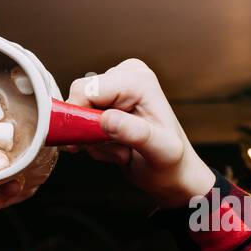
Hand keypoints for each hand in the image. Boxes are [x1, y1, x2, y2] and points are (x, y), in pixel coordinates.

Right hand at [66, 58, 214, 207]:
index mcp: (139, 80)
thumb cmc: (171, 164)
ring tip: (122, 149)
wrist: (172, 174)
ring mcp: (115, 88)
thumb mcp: (161, 152)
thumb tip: (107, 119)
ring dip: (94, 139)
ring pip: (77, 113)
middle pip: (78, 98)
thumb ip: (136, 134)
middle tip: (119, 148)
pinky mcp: (107, 102)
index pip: (87, 90)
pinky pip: (81, 121)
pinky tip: (116, 147)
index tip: (98, 142)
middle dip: (90, 130)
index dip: (82, 118)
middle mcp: (126, 76)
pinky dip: (93, 140)